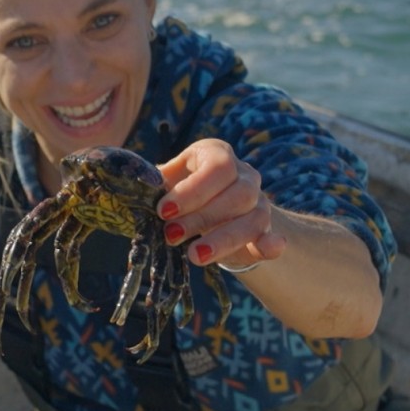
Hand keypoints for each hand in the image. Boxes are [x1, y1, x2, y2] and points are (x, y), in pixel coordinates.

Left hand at [156, 138, 285, 267]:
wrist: (209, 208)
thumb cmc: (180, 191)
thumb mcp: (168, 181)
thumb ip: (155, 183)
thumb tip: (136, 188)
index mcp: (218, 154)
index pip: (217, 167)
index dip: (192, 191)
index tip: (164, 211)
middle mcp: (245, 174)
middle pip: (237, 194)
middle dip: (202, 218)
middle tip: (171, 235)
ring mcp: (259, 202)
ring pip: (253, 218)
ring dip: (223, 238)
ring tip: (194, 255)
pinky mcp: (265, 229)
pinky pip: (273, 236)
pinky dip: (270, 245)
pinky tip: (267, 249)